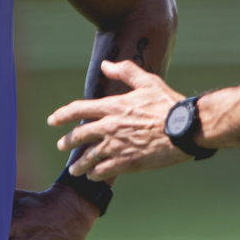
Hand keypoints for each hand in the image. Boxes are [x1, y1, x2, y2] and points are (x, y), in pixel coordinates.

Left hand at [47, 59, 189, 180]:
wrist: (185, 129)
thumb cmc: (168, 105)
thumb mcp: (147, 82)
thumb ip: (124, 72)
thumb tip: (106, 64)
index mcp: (113, 107)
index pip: (78, 109)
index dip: (62, 115)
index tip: (53, 120)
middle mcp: (110, 127)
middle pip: (79, 136)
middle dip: (67, 142)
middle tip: (61, 145)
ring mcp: (117, 147)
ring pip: (89, 158)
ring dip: (79, 164)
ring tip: (75, 169)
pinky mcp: (127, 163)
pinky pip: (104, 170)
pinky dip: (96, 174)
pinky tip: (94, 175)